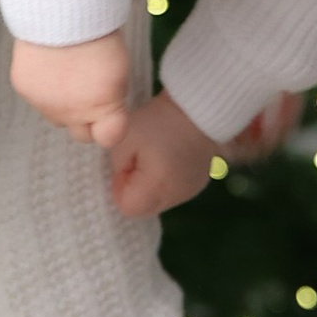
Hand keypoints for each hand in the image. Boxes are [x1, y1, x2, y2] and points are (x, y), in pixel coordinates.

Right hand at [12, 28, 133, 152]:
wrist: (61, 9)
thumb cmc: (100, 33)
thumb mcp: (118, 68)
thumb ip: (111, 96)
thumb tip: (105, 106)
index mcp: (104, 107)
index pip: (108, 138)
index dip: (110, 127)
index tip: (110, 113)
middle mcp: (74, 114)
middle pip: (80, 133)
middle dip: (85, 120)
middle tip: (87, 92)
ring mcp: (45, 105)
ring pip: (55, 115)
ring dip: (61, 103)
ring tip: (64, 70)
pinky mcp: (24, 90)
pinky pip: (35, 97)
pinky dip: (41, 85)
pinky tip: (46, 62)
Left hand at [107, 91, 217, 216]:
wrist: (199, 107)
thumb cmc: (159, 120)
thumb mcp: (126, 138)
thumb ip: (116, 165)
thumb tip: (121, 179)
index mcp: (157, 186)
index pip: (127, 207)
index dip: (120, 188)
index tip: (125, 164)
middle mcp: (175, 196)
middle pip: (143, 209)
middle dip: (134, 190)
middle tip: (137, 161)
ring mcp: (189, 192)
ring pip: (158, 202)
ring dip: (150, 187)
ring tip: (155, 158)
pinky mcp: (199, 184)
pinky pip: (173, 193)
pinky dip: (165, 182)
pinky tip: (169, 159)